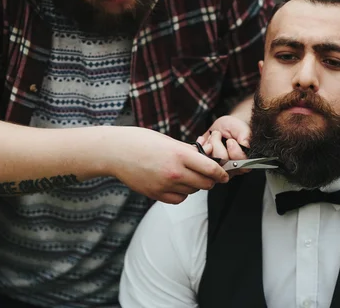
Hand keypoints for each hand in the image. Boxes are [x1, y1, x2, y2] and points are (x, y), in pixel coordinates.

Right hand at [102, 127, 229, 203]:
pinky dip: (182, 193)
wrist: (115, 152)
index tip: (224, 174)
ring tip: (186, 175)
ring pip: (192, 191)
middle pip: (205, 183)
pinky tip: (176, 183)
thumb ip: (187, 151)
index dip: (221, 173)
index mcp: (179, 155)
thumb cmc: (140, 141)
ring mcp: (164, 185)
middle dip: (210, 180)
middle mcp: (174, 172)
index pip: (210, 168)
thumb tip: (206, 157)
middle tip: (208, 174)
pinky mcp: (156, 194)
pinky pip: (179, 199)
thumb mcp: (168, 140)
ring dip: (195, 185)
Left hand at [196, 115, 251, 175]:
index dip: (234, 152)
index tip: (231, 141)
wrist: (222, 127)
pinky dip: (199, 145)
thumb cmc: (235, 128)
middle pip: (222, 161)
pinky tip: (204, 139)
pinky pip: (199, 158)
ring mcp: (216, 167)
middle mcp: (230, 168)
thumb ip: (245, 136)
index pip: (240, 164)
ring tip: (212, 136)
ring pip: (209, 160)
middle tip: (218, 134)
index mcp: (243, 162)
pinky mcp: (205, 163)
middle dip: (217, 144)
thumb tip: (245, 145)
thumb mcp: (242, 129)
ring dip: (209, 144)